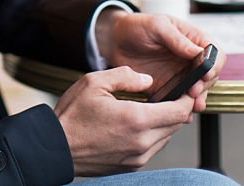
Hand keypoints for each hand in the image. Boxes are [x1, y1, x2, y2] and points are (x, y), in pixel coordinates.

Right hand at [54, 66, 193, 175]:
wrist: (55, 148)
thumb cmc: (72, 116)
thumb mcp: (94, 82)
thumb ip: (125, 76)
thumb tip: (147, 80)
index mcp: (136, 119)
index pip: (179, 111)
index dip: (187, 98)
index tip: (187, 89)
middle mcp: (142, 142)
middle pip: (176, 125)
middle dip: (177, 109)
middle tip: (171, 95)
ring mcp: (138, 157)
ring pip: (165, 138)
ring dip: (164, 122)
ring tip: (151, 108)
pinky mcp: (131, 166)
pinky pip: (152, 148)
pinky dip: (152, 134)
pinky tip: (136, 123)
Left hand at [99, 12, 224, 111]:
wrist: (114, 41)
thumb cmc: (136, 27)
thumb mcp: (157, 26)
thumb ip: (177, 39)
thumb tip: (198, 52)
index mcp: (192, 40)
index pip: (215, 54)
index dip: (214, 66)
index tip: (205, 74)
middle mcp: (189, 59)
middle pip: (210, 77)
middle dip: (205, 86)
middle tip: (194, 92)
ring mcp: (180, 75)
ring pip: (197, 91)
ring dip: (196, 100)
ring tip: (190, 106)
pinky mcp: (168, 88)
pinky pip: (179, 101)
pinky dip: (180, 108)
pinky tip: (178, 113)